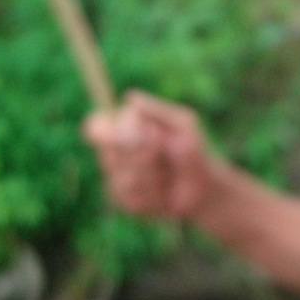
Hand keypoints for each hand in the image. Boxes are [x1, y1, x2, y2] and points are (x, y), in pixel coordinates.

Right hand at [83, 91, 211, 219]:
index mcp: (124, 128)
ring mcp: (116, 178)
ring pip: (125, 178)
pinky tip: (166, 192)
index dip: (105, 132)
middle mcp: (114, 152)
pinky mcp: (124, 200)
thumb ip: (157, 111)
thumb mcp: (183, 125)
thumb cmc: (193, 150)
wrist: (203, 188)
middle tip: (164, 152)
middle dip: (144, 154)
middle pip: (111, 154)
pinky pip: (133, 198)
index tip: (130, 136)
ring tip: (169, 173)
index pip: (97, 125)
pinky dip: (156, 194)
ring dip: (155, 175)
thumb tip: (130, 98)